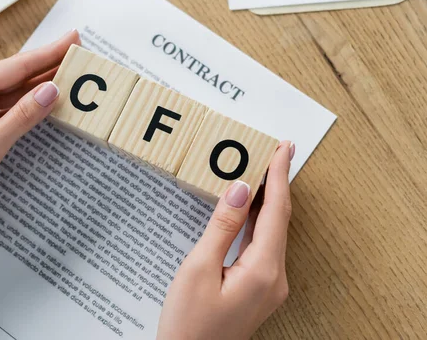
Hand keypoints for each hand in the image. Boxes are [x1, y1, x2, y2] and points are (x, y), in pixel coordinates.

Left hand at [0, 30, 80, 227]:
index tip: (71, 40)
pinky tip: (40, 100)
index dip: (47, 54)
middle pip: (12, 74)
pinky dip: (21, 103)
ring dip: (35, 84)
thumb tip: (51, 90)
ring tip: (65, 74)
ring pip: (7, 90)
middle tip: (74, 52)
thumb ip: (23, 116)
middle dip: (45, 65)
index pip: (15, 67)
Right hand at [157, 141, 294, 339]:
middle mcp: (274, 278)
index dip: (279, 176)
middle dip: (278, 183)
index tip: (283, 148)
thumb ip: (222, 228)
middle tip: (275, 151)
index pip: (276, 212)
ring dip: (269, 201)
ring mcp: (269, 286)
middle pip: (280, 220)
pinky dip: (259, 222)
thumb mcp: (198, 269)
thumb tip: (239, 190)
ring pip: (273, 232)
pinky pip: (265, 246)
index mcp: (263, 271)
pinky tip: (250, 209)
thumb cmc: (188, 323)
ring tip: (263, 170)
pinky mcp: (260, 289)